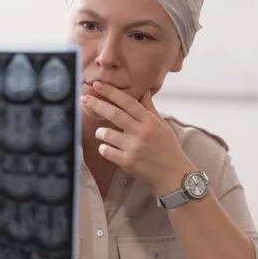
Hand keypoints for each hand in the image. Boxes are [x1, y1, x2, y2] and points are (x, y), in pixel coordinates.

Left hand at [80, 81, 195, 194]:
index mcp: (150, 121)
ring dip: (100, 132)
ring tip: (101, 133)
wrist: (174, 174)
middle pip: (114, 114)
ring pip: (107, 133)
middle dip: (97, 104)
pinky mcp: (128, 162)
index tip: (98, 84)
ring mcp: (134, 148)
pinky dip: (103, 148)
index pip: (128, 102)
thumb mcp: (162, 125)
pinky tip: (107, 148)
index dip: (111, 92)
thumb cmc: (167, 148)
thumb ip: (150, 109)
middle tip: (83, 98)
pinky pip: (106, 151)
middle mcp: (142, 132)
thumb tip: (144, 92)